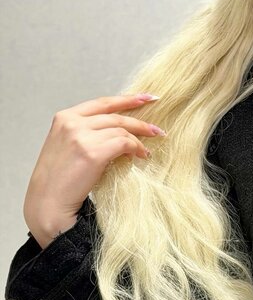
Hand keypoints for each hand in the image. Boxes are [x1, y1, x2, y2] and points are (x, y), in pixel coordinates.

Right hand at [23, 93, 164, 238]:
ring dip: (139, 140)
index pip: (101, 103)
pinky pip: (124, 143)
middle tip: (157, 129)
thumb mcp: (67, 146)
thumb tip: (120, 132)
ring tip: (146, 150)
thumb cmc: (59, 179)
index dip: (126, 100)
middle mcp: (72, 123)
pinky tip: (140, 156)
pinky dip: (136, 149)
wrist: (48, 201)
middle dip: (140, 122)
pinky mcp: (92, 152)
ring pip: (121, 130)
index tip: (145, 98)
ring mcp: (82, 136)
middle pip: (115, 116)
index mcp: (64, 118)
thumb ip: (87, 132)